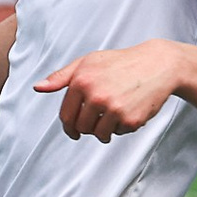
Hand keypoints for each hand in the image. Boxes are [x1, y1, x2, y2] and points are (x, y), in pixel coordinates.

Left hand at [34, 41, 185, 141]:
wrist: (157, 64)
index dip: (69, 126)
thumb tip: (38, 87)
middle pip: (82, 128)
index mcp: (81, 81)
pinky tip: (130, 109)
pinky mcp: (130, 119)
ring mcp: (113, 109)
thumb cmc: (120, 63)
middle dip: (88, 128)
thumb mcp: (88, 62)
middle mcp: (95, 95)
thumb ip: (61, 77)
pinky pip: (119, 133)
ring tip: (114, 113)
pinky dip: (122, 126)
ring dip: (105, 130)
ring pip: (99, 134)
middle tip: (99, 119)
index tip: (74, 131)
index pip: (66, 116)